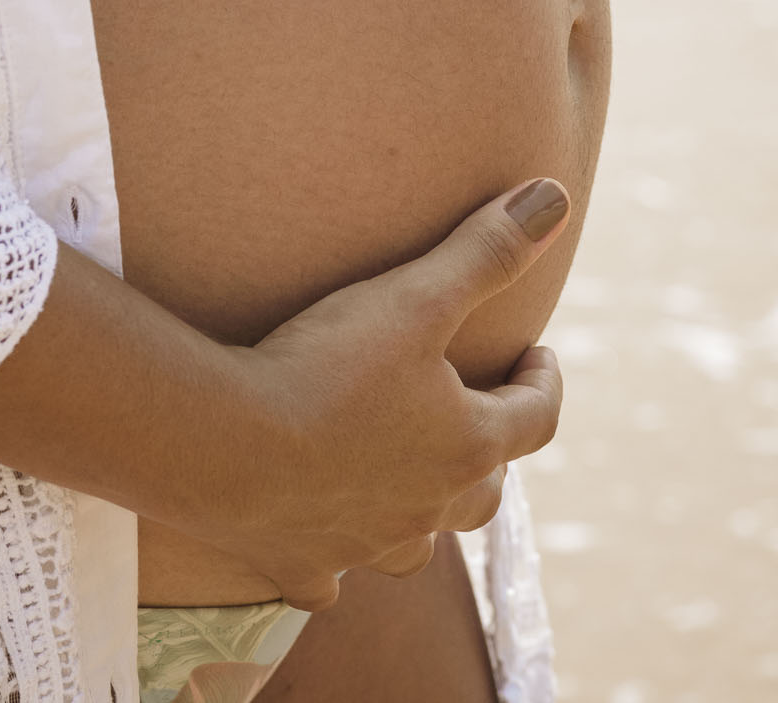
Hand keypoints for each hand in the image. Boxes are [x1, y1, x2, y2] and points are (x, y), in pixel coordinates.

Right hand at [202, 178, 570, 610]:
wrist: (222, 446)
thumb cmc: (325, 368)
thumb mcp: (414, 296)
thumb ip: (486, 250)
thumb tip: (555, 198)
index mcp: (467, 447)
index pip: (537, 417)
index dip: (542, 381)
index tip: (537, 353)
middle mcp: (428, 510)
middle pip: (484, 493)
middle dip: (487, 454)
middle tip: (474, 414)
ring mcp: (363, 547)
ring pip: (416, 545)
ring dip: (421, 515)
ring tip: (407, 482)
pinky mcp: (300, 567)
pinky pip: (330, 580)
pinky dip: (334, 565)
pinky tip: (324, 552)